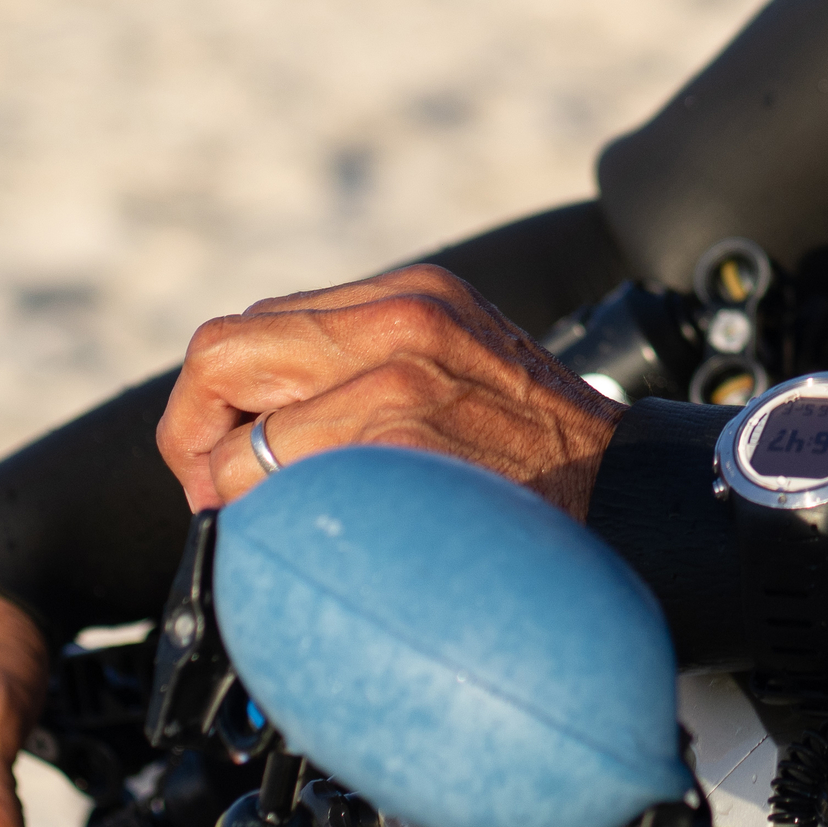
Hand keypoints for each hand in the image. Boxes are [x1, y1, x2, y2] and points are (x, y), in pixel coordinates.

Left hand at [157, 262, 623, 516]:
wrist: (634, 496)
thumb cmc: (546, 458)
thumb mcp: (462, 369)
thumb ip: (371, 368)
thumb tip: (263, 424)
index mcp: (414, 292)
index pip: (256, 324)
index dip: (219, 398)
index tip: (229, 456)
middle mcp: (402, 313)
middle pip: (221, 348)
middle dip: (193, 430)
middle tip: (215, 489)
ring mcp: (399, 367)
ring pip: (234, 413)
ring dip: (227, 476)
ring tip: (266, 516)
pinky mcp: (400, 428)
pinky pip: (274, 473)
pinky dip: (265, 509)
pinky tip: (305, 533)